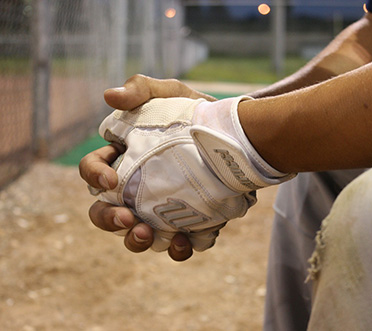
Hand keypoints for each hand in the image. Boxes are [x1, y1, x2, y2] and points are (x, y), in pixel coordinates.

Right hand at [80, 75, 215, 260]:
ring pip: (137, 234)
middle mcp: (138, 188)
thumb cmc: (197, 111)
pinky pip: (176, 243)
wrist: (237, 134)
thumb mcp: (172, 94)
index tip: (111, 179)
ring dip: (137, 241)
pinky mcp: (188, 220)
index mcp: (124, 159)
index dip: (94, 176)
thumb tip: (109, 96)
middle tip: (127, 219)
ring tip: (148, 234)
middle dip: (109, 220)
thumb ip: (142, 89)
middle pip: (106, 212)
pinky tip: (184, 241)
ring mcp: (162, 207)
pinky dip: (177, 248)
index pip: (93, 170)